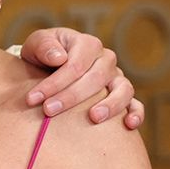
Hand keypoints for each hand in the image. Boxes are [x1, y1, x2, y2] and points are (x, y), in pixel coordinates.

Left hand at [19, 27, 143, 128]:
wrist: (50, 65)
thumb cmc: (44, 54)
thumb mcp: (37, 43)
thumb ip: (44, 46)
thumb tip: (59, 58)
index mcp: (87, 44)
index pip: (75, 65)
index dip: (54, 83)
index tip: (34, 98)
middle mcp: (106, 59)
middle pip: (95, 78)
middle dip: (70, 97)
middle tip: (48, 110)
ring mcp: (117, 77)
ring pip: (122, 89)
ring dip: (110, 105)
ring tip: (94, 118)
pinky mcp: (123, 94)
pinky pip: (136, 103)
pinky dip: (136, 113)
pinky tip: (129, 124)